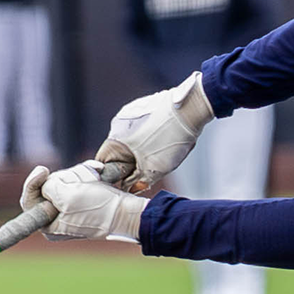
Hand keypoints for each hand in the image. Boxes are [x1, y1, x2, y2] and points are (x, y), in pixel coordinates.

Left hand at [21, 163, 146, 241]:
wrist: (128, 213)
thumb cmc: (100, 209)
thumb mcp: (67, 197)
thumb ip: (48, 188)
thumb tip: (46, 184)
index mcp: (49, 225)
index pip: (30, 199)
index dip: (33, 182)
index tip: (43, 169)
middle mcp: (57, 218)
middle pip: (48, 186)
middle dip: (65, 179)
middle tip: (80, 183)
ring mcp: (71, 208)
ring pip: (64, 180)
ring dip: (78, 176)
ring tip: (93, 181)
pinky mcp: (83, 199)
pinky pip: (77, 180)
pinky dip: (86, 175)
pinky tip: (97, 176)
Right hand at [95, 71, 214, 193]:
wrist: (190, 108)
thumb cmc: (170, 138)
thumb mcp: (155, 168)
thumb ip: (138, 181)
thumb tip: (131, 188)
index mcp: (115, 138)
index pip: (104, 162)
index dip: (115, 175)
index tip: (127, 182)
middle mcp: (118, 123)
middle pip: (118, 150)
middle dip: (131, 162)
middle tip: (148, 169)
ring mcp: (131, 112)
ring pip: (131, 138)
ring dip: (141, 149)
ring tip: (161, 151)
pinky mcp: (143, 105)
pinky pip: (142, 127)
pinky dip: (150, 135)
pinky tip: (165, 137)